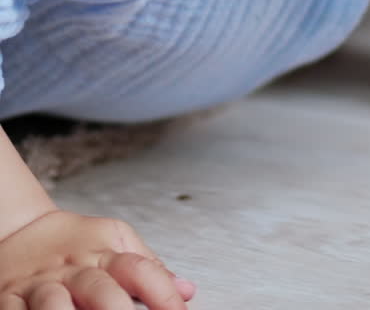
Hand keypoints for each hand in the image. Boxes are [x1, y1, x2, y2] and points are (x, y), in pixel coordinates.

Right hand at [0, 208, 195, 308]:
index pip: (140, 270)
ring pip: (54, 303)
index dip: (164, 294)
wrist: (21, 230)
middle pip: (101, 290)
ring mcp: (42, 286)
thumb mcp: (115, 241)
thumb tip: (188, 290)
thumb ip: (150, 266)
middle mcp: (74, 270)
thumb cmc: (73, 243)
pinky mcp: (10, 300)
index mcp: (104, 254)